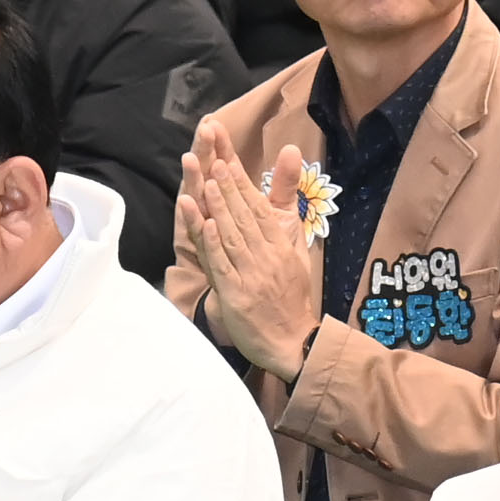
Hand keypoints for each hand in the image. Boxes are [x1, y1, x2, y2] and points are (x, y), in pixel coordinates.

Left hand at [181, 121, 325, 375]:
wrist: (294, 341)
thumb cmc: (291, 294)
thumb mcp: (296, 249)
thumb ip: (287, 210)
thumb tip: (293, 171)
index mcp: (280, 244)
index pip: (258, 207)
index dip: (241, 182)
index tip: (226, 159)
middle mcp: (268, 256)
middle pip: (244, 216)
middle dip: (226, 186)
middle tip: (211, 159)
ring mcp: (252, 275)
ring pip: (233, 236)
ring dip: (218, 207)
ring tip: (203, 182)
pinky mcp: (237, 295)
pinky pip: (224, 266)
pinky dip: (214, 243)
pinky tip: (205, 224)